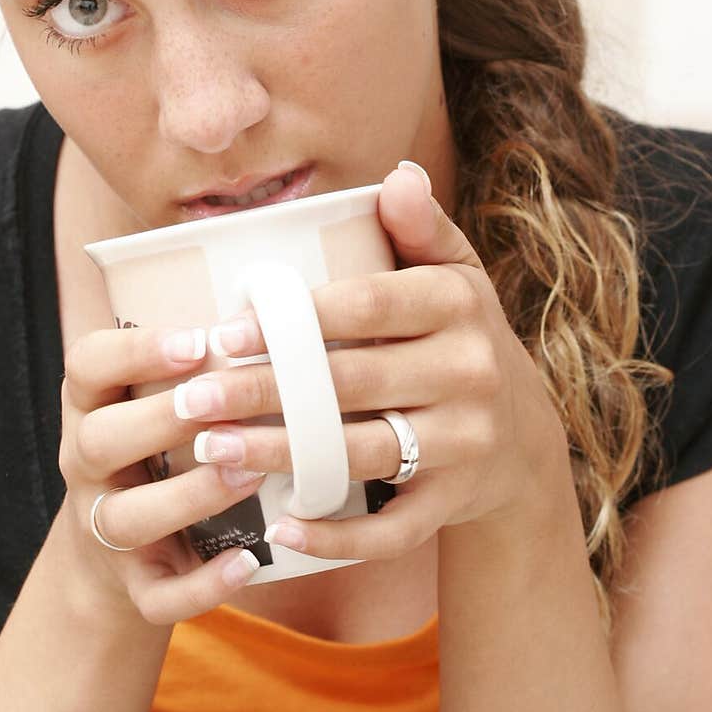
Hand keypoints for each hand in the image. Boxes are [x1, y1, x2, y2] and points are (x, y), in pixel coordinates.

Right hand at [58, 319, 269, 624]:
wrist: (120, 553)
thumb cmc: (159, 447)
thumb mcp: (154, 397)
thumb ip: (196, 366)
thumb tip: (278, 313)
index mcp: (92, 405)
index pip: (88, 365)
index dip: (135, 350)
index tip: (196, 340)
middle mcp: (87, 465)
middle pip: (99, 441)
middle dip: (160, 421)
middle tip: (220, 404)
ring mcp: (103, 530)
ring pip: (125, 519)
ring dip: (190, 496)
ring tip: (250, 476)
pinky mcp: (134, 586)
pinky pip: (157, 595)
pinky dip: (202, 585)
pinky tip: (246, 561)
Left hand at [180, 163, 567, 560]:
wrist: (522, 435)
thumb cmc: (459, 337)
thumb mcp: (454, 274)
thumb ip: (420, 226)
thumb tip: (397, 175)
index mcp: (457, 304)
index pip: (365, 306)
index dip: (292, 320)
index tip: (223, 332)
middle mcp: (469, 371)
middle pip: (350, 382)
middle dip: (262, 392)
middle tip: (189, 398)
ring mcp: (466, 442)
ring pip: (360, 453)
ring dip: (279, 455)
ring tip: (209, 450)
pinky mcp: (456, 501)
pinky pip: (393, 528)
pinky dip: (337, 536)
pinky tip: (279, 527)